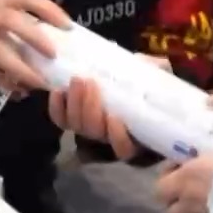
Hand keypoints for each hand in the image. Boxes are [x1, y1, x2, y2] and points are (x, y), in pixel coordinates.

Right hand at [0, 0, 63, 93]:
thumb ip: (20, 31)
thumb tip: (56, 54)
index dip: (50, 10)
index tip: (69, 26)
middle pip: (12, 20)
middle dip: (36, 38)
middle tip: (54, 55)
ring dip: (21, 68)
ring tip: (39, 82)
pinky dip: (2, 81)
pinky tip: (16, 90)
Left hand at [48, 52, 170, 159]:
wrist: (120, 75)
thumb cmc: (143, 79)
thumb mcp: (155, 73)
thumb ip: (155, 70)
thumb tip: (149, 64)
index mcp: (135, 133)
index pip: (124, 149)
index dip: (117, 137)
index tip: (115, 117)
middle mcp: (109, 135)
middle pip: (95, 133)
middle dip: (90, 109)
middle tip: (90, 82)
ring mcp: (89, 127)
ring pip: (78, 126)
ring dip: (75, 103)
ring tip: (78, 79)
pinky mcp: (71, 118)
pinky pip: (61, 120)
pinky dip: (56, 107)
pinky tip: (58, 90)